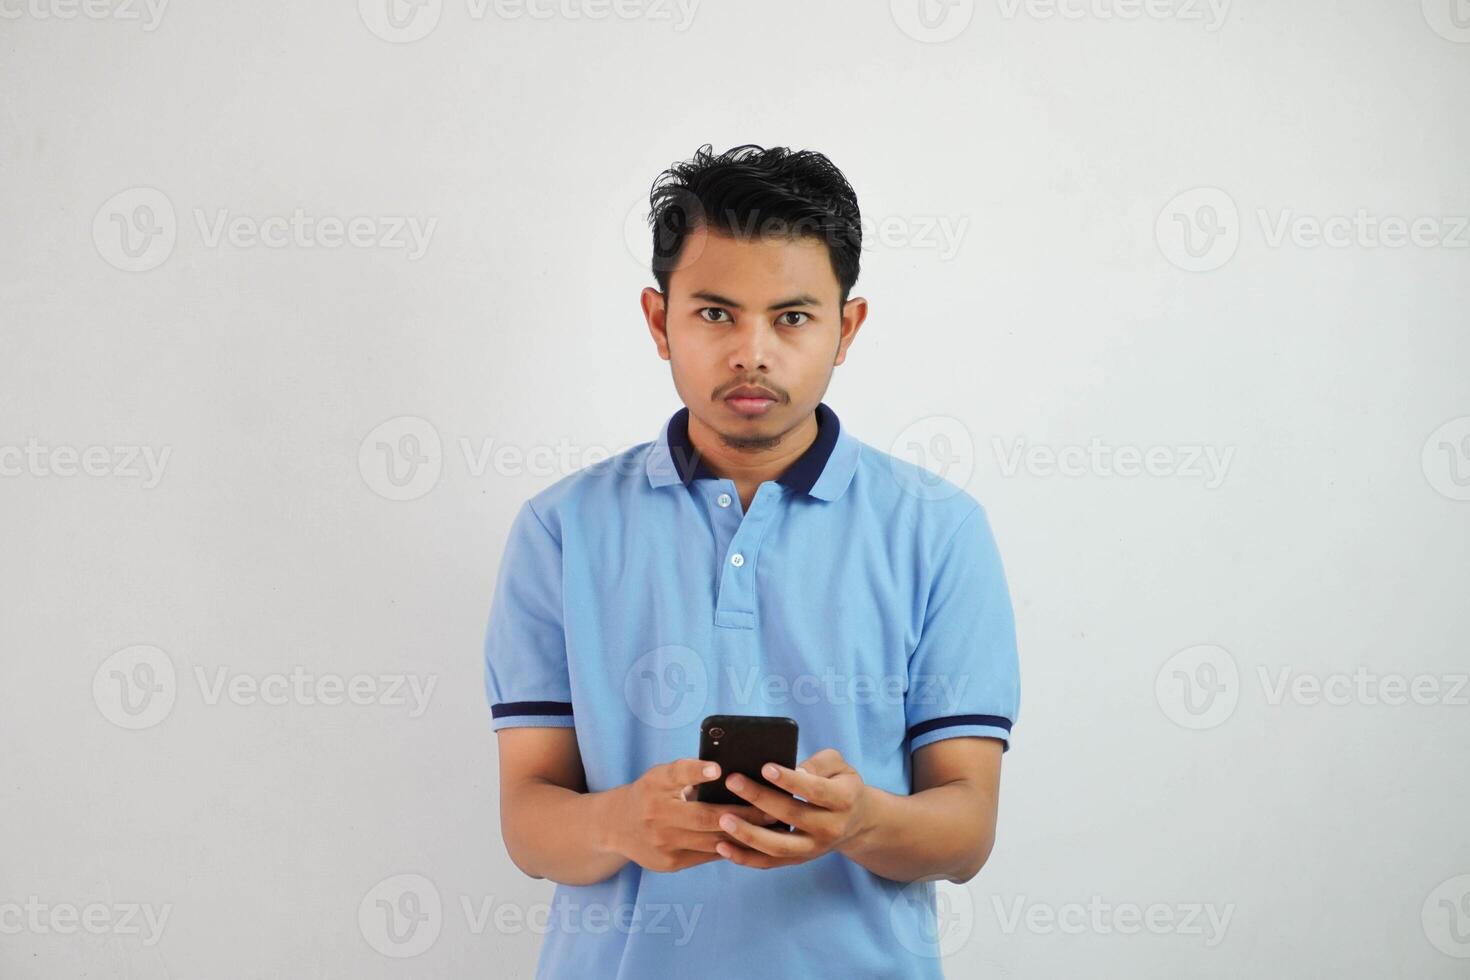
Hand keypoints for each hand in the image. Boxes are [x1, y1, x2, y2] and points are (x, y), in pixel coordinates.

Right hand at [606, 758, 781, 872]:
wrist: (616, 827)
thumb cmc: (649, 794)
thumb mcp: (660, 776)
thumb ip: (687, 773)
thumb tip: (730, 773)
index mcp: (655, 786)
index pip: (677, 774)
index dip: (696, 771)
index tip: (717, 768)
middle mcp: (656, 816)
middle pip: (704, 816)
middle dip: (742, 813)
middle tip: (771, 809)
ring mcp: (663, 844)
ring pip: (711, 841)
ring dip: (744, 835)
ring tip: (771, 828)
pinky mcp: (670, 864)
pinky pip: (708, 856)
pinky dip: (731, 849)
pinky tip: (753, 843)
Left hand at [714, 748, 869, 869]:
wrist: (855, 821)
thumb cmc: (840, 784)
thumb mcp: (839, 766)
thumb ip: (819, 763)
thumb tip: (795, 770)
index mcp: (843, 800)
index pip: (814, 790)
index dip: (790, 780)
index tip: (765, 767)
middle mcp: (830, 828)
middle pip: (792, 816)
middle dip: (760, 798)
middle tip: (732, 781)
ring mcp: (813, 848)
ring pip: (778, 847)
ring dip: (748, 834)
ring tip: (723, 818)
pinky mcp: (798, 860)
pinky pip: (769, 863)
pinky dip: (745, 858)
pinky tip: (722, 846)